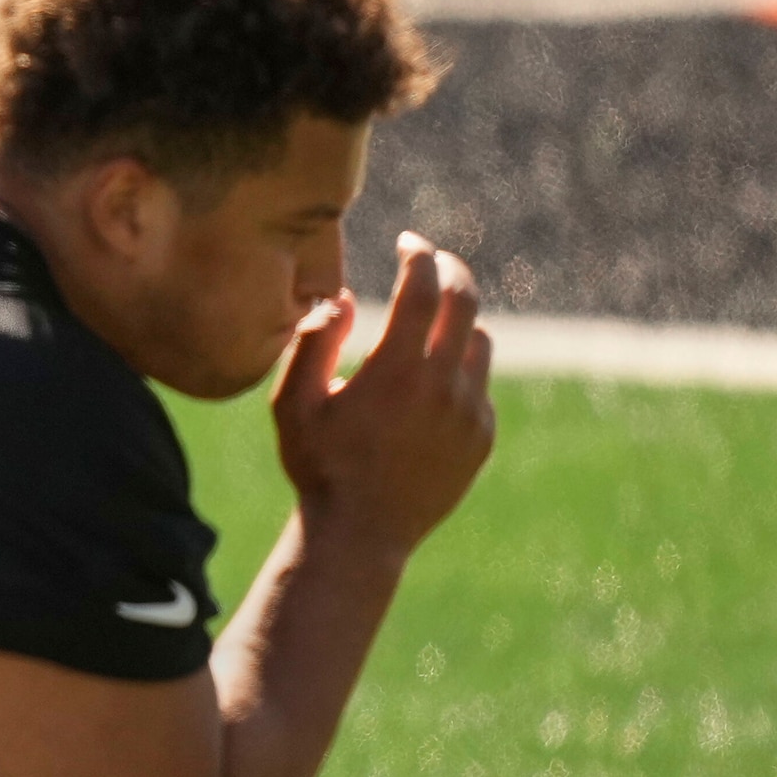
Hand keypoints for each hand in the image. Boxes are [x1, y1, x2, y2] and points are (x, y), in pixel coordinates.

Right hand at [273, 233, 495, 560]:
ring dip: (457, 323)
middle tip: (433, 261)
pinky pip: (480, 386)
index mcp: (397, 370)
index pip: (423, 287)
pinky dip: (459, 372)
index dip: (418, 254)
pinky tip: (427, 390)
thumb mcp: (293, 403)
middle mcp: (444, 384)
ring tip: (428, 329)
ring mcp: (471, 412)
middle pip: (467, 301)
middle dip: (450, 270)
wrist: (361, 533)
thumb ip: (313, 342)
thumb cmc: (318, 465)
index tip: (407, 242)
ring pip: (480, 341)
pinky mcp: (482, 436)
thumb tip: (340, 298)